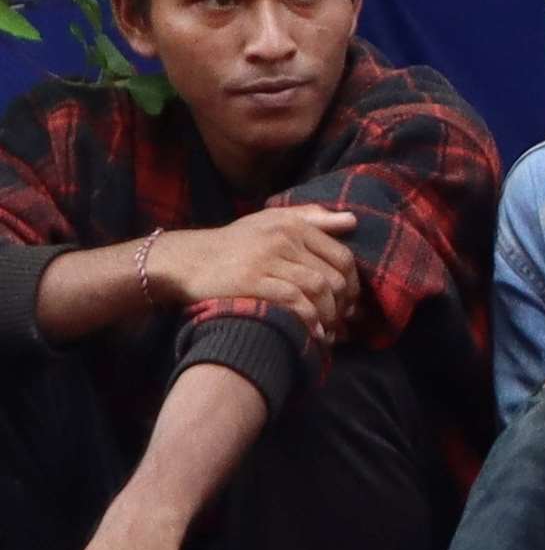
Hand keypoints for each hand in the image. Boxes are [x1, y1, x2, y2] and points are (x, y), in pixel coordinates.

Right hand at [153, 202, 360, 334]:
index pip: (342, 256)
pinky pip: (293, 299)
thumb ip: (311, 218)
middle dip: (344, 305)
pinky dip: (308, 318)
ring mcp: (267, 259)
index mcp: (294, 225)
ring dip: (328, 315)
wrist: (186, 260)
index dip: (354, 284)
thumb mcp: (271, 220)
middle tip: (343, 323)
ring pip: (317, 288)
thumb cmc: (233, 243)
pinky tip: (311, 332)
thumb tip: (353, 221)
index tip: (352, 304)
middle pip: (333, 275)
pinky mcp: (251, 280)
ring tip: (328, 332)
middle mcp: (284, 239)